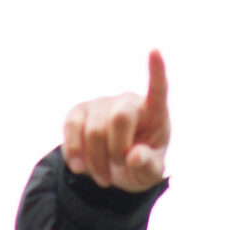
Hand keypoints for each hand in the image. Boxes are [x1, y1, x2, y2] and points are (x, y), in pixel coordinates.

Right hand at [60, 51, 169, 193]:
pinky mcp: (78, 113)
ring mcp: (101, 105)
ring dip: (97, 162)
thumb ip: (148, 166)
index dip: (157, 71)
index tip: (155, 50)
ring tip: (104, 178)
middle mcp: (127, 101)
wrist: (113, 170)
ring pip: (93, 131)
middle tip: (120, 166)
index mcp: (153, 112)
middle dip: (117, 150)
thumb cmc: (139, 165)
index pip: (158, 88)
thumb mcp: (150, 173)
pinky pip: (71, 130)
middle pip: (119, 118)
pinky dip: (75, 154)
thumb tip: (133, 157)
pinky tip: (81, 168)